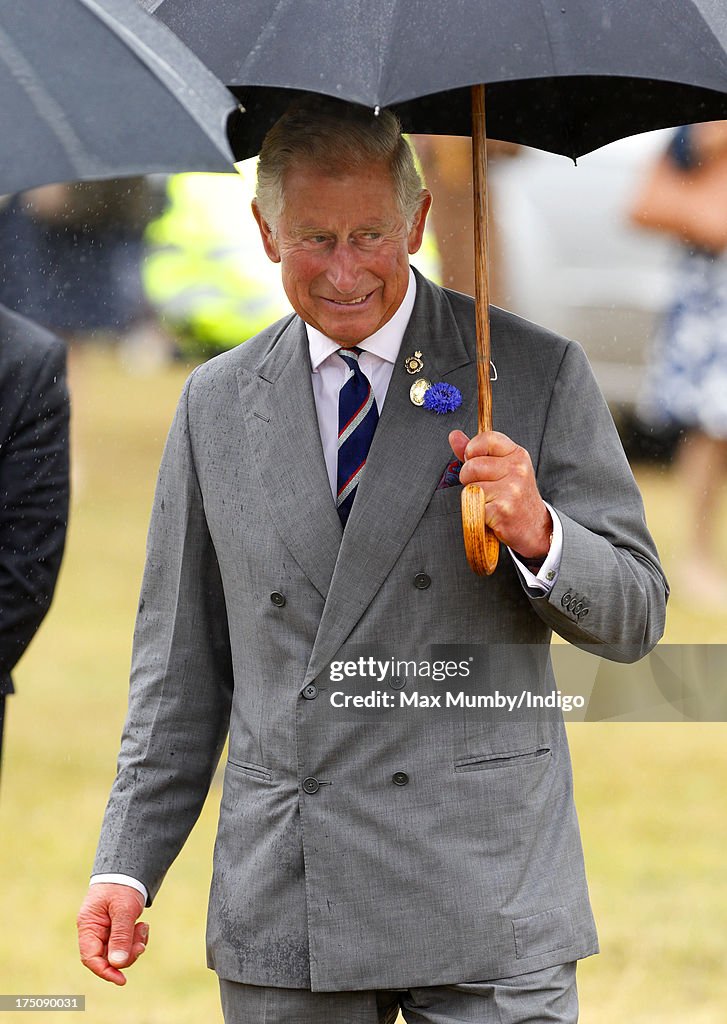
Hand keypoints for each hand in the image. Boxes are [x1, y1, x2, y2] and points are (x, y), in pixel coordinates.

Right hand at [77, 883, 147, 985]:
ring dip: (133, 946)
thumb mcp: (124, 909)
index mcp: (89, 925)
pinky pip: (125, 944)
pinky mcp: (116, 930)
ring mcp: (105, 931)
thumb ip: (121, 935)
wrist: (129, 870)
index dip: (105, 971)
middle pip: (106, 958)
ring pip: (118, 952)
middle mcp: (94, 931)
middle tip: (141, 944)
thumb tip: (118, 964)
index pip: (91, 957)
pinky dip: (136, 940)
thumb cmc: (122, 886)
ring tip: (143, 928)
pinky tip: (142, 926)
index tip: (122, 979)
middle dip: (126, 955)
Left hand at [449, 429, 551, 561]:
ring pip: (471, 487)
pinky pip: (473, 506)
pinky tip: (491, 514)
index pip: (486, 439)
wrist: (534, 527)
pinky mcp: (502, 509)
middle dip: (469, 478)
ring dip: (473, 497)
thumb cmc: (514, 495)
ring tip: (490, 501)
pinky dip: (477, 513)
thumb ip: (476, 451)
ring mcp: (511, 489)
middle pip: (472, 465)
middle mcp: (517, 470)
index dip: (473, 449)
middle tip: (485, 488)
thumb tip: (454, 435)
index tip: (475, 460)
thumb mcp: (502, 468)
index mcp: (517, 455)